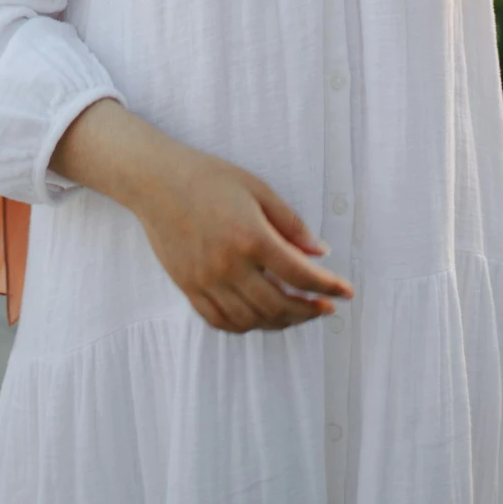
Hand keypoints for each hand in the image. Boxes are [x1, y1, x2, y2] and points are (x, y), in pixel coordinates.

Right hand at [131, 138, 354, 334]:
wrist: (156, 181)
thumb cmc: (208, 177)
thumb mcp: (257, 188)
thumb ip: (291, 224)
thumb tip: (320, 252)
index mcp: (251, 237)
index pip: (300, 274)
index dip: (328, 287)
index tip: (346, 293)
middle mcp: (229, 266)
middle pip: (279, 305)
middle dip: (309, 311)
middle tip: (325, 307)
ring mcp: (207, 282)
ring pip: (252, 320)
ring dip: (280, 322)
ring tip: (297, 312)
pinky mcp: (189, 289)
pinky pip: (221, 322)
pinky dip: (246, 325)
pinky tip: (260, 316)